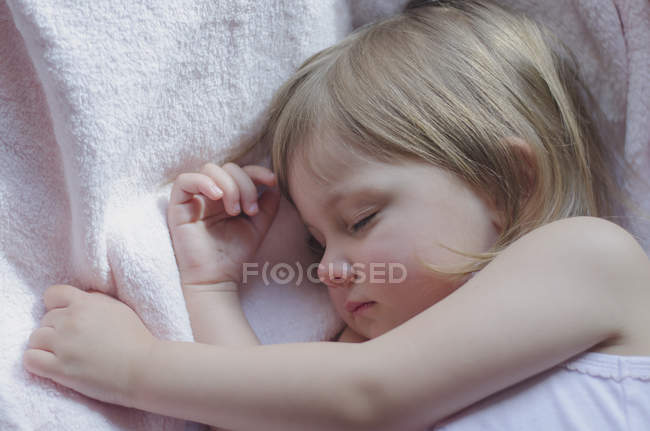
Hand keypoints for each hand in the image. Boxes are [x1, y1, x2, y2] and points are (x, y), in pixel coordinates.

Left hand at [23, 285, 155, 406]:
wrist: (144, 367)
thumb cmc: (136, 338)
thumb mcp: (118, 308)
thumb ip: (94, 300)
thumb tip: (78, 300)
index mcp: (86, 303)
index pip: (53, 294)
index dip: (57, 306)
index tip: (67, 318)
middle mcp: (71, 320)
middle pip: (44, 320)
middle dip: (56, 330)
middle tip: (74, 343)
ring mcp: (64, 344)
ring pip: (35, 339)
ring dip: (46, 347)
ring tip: (64, 355)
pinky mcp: (60, 368)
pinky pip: (30, 359)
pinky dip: (37, 362)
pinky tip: (51, 366)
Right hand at [167, 163, 279, 286]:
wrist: (217, 278)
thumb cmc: (235, 253)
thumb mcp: (259, 226)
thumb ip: (268, 204)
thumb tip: (274, 182)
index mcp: (229, 196)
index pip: (241, 171)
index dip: (257, 170)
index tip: (271, 181)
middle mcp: (211, 194)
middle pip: (227, 168)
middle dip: (244, 184)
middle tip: (250, 210)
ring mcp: (194, 199)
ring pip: (209, 170)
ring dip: (229, 185)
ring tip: (234, 211)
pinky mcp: (178, 207)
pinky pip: (184, 181)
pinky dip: (203, 182)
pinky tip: (216, 196)